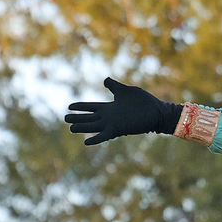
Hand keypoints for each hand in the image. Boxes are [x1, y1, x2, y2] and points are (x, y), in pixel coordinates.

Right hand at [65, 78, 182, 144]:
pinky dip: (95, 139)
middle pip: (89, 117)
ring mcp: (113, 123)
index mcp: (110, 107)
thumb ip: (114, 86)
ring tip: (70, 128)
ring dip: (82, 127)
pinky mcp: (118, 130)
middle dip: (77, 117)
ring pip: (93, 126)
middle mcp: (109, 116)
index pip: (91, 106)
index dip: (81, 106)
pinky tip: (85, 142)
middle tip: (65, 118)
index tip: (69, 105)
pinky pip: (104, 136)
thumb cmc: (144, 101)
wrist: (157, 112)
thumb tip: (104, 79)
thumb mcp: (126, 90)